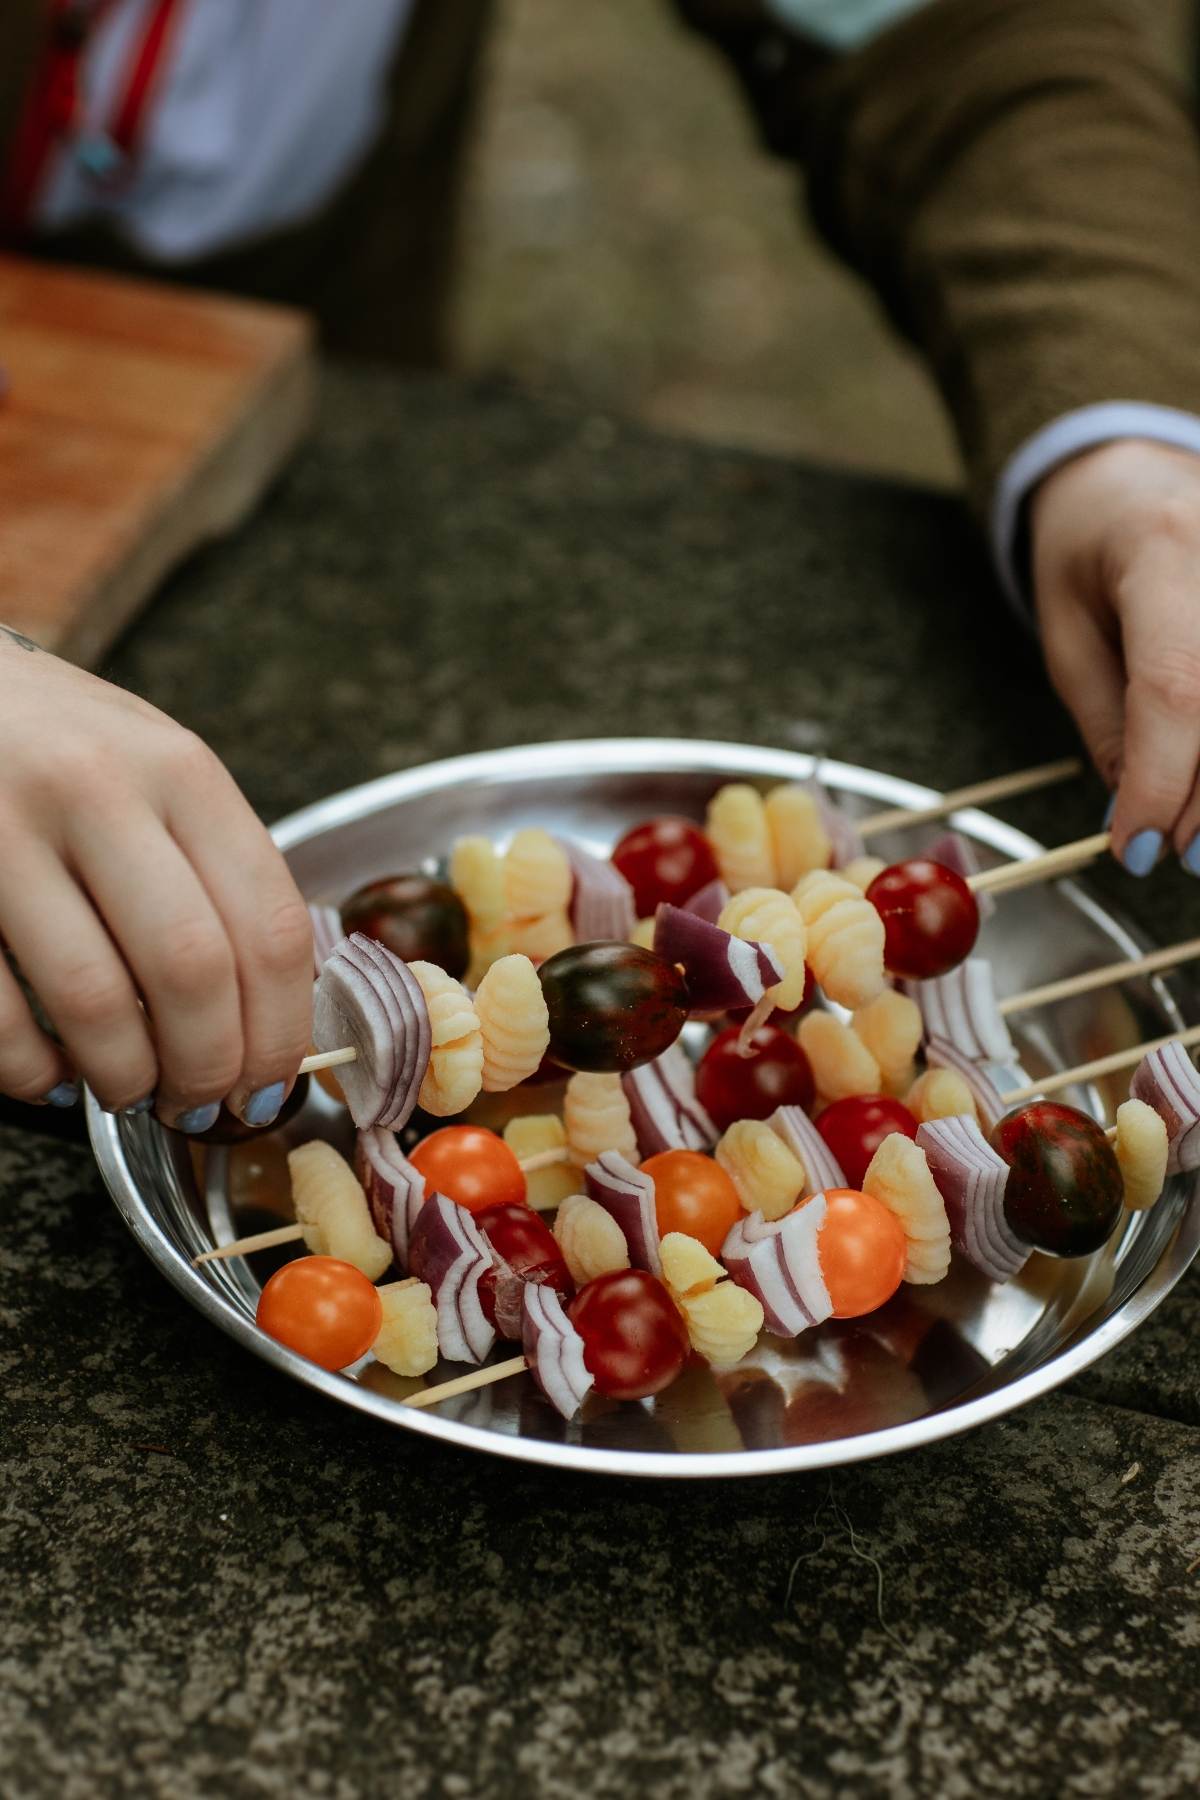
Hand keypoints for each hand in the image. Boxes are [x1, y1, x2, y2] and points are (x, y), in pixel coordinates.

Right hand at [0, 632, 313, 1128]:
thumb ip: (216, 866)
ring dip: (125, 1076)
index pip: (268, 925)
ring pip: (95, 1000)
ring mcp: (10, 830)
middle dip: (208, 1067)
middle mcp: (102, 791)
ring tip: (131, 1092)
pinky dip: (31, 1069)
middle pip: (192, 971)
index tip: (272, 1083)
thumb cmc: (68, 744)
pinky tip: (51, 1076)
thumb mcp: (160, 769)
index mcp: (183, 772)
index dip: (281, 1029)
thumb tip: (268, 1016)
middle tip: (203, 1104)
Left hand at [1032, 438, 1199, 876]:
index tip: (1133, 846)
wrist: (1134, 472)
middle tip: (1171, 851)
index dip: (1160, 780)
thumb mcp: (1067, 631)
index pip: (1175, 687)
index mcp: (1161, 550)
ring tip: (1195, 831)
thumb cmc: (1087, 549)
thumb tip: (1133, 811)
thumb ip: (1107, 720)